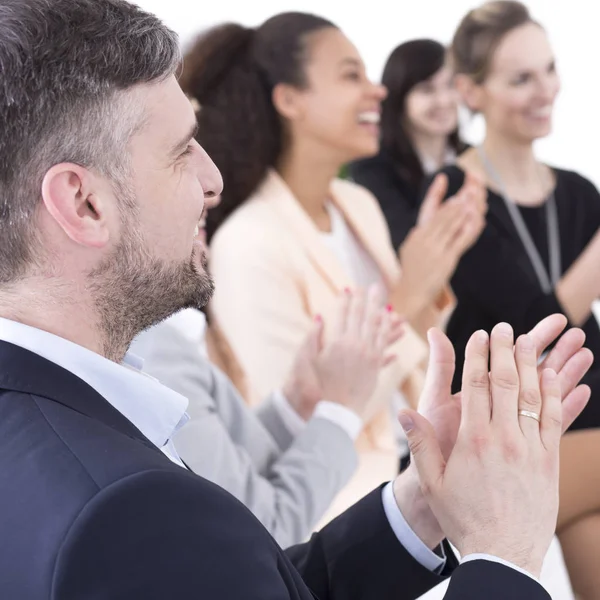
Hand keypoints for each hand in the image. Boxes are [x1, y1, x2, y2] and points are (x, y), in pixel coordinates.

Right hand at [283, 285, 403, 419]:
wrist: (331, 409)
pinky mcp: (373, 370)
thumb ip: (313, 337)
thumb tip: (319, 317)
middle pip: (364, 318)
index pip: (344, 314)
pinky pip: (384, 351)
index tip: (349, 288)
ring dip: (385, 317)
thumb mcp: (306, 359)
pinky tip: (398, 334)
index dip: (347, 300)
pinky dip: (390, 341)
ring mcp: (367, 358)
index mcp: (339, 342)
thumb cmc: (314, 385)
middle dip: (368, 301)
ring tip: (391, 307)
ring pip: (379, 332)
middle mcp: (356, 347)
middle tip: (372, 287)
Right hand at [393, 173, 485, 318]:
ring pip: (452, 224)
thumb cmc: (412, 271)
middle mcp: (424, 239)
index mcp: (416, 234)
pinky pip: (460, 240)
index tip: (443, 178)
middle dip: (457, 199)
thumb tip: (429, 221)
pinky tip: (475, 218)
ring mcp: (435, 249)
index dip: (435, 193)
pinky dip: (468, 228)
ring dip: (464, 209)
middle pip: (443, 214)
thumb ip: (420, 233)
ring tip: (472, 195)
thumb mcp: (410, 248)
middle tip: (468, 186)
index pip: (427, 209)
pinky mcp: (446, 260)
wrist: (409, 293)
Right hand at [399, 323, 589, 576]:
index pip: (476, 386)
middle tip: (506, 327)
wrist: (503, 554)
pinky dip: (556, 394)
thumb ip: (420, 443)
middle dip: (506, 350)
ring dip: (533, 364)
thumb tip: (404, 411)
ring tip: (532, 340)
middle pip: (506, 382)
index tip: (480, 335)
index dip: (478, 356)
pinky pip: (555, 420)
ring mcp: (531, 449)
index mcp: (473, 440)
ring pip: (533, 396)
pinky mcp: (549, 462)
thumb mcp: (433, 482)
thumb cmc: (463, 518)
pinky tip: (556, 377)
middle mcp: (504, 438)